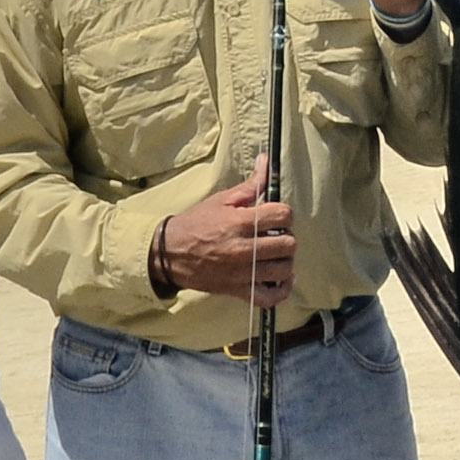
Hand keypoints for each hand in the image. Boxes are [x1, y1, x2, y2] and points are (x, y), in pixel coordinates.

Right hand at [156, 154, 294, 302]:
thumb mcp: (221, 200)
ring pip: (284, 269)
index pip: (283, 215)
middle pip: (288, 244)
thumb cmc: (197, 223)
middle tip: (275, 235)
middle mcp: (244, 249)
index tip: (277, 215)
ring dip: (285, 261)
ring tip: (275, 255)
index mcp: (240, 222)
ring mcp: (242, 273)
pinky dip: (280, 290)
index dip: (285, 213)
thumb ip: (250, 185)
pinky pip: (270, 297)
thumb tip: (267, 162)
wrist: (170, 253)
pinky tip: (279, 278)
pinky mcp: (238, 290)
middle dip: (286, 236)